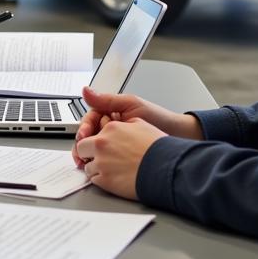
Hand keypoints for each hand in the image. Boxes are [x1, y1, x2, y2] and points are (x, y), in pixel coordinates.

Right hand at [71, 87, 202, 167]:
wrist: (176, 135)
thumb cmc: (157, 117)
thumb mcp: (131, 104)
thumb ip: (107, 99)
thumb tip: (86, 90)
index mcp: (111, 112)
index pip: (90, 119)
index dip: (85, 128)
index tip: (83, 136)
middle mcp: (111, 126)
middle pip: (89, 136)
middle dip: (83, 145)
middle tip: (81, 154)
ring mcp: (116, 141)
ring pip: (94, 148)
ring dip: (88, 155)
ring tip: (86, 163)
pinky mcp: (121, 156)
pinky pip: (106, 158)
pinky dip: (99, 163)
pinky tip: (98, 167)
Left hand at [74, 118, 166, 200]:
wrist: (164, 167)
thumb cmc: (156, 147)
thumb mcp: (141, 123)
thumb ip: (123, 123)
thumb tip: (117, 124)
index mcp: (110, 128)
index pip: (90, 132)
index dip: (94, 138)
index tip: (98, 144)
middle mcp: (102, 144)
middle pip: (81, 148)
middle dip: (87, 152)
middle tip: (96, 156)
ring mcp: (101, 163)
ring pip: (87, 166)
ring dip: (95, 167)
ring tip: (110, 168)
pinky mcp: (104, 180)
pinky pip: (93, 179)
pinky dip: (100, 179)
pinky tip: (112, 177)